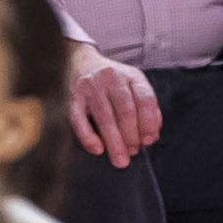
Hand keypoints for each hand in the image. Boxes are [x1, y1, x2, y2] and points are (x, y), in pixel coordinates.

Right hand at [67, 42, 162, 167]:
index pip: (145, 99)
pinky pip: (79, 118)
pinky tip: (97, 149)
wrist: (80, 61)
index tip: (148, 141)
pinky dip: (88, 136)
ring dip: (114, 142)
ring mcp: (90, 85)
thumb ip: (147, 111)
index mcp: (131, 76)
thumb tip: (150, 138)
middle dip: (131, 137)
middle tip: (132, 153)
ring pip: (105, 116)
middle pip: (125, 110)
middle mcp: (111, 77)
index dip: (149, 123)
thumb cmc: (114, 84)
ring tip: (120, 161)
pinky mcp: (73, 96)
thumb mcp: (135, 88)